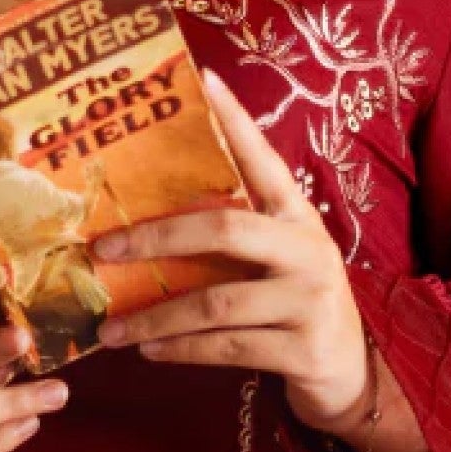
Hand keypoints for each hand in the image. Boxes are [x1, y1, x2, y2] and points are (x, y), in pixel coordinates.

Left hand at [90, 67, 450, 451]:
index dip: (236, 120)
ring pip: (215, 303)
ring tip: (110, 328)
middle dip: (156, 237)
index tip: (204, 79)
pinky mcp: (304, 349)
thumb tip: (143, 221)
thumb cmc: (293, 307)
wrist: (348, 372)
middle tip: (102, 249)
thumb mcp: (273, 261)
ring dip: (155, 316)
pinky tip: (148, 351)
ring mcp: (310, 300)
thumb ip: (231, 236)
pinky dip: (180, 350)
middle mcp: (308, 250)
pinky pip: (226, 347)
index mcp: (296, 217)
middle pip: (225, 229)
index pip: (264, 159)